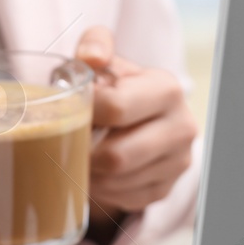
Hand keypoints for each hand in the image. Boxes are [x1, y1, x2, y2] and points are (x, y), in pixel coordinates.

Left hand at [75, 26, 196, 218]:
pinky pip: (122, 198)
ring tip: (75, 155)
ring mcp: (177, 162)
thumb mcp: (106, 62)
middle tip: (63, 143)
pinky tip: (92, 171)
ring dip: (87, 172)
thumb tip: (91, 57)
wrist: (142, 120)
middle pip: (116, 156)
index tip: (66, 111)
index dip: (81, 113)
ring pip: (116, 181)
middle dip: (83, 152)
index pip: (115, 108)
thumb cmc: (114, 88)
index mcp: (166, 89)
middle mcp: (181, 127)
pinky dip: (100, 188)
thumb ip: (95, 46)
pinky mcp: (165, 189)